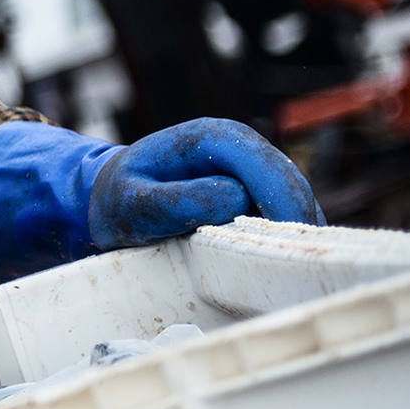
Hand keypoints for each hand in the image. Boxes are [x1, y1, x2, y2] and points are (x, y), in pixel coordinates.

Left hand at [89, 117, 321, 248]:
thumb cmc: (119, 200)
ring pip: (294, 197)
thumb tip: (235, 197)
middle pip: (289, 182)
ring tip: (295, 271)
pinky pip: (283, 210)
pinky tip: (283, 263)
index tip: (288, 244)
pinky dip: (289, 234)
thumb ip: (179, 200)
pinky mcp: (255, 189)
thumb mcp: (135, 203)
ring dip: (298, 231)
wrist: (109, 199)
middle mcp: (239, 144)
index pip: (263, 166)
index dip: (282, 202)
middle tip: (300, 268)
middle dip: (299, 222)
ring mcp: (249, 167)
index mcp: (211, 137)